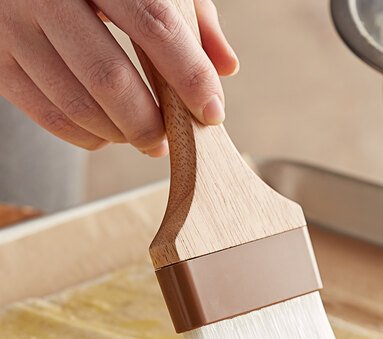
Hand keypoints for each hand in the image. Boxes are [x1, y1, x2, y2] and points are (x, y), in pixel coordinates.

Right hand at [0, 0, 237, 155]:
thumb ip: (192, 18)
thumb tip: (227, 67)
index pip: (156, 25)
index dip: (190, 76)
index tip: (211, 112)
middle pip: (111, 79)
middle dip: (152, 123)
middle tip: (172, 140)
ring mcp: (14, 25)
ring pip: (78, 105)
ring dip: (122, 135)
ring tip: (145, 137)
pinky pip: (50, 117)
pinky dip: (89, 137)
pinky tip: (109, 133)